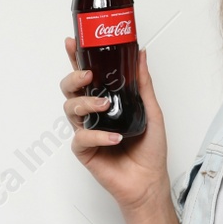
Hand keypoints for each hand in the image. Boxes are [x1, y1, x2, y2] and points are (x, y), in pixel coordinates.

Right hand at [59, 38, 168, 210]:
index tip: (72, 43)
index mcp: (105, 101)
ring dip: (86, 103)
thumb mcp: (152, 110)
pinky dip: (97, 136)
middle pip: (70, 90)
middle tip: (88, 76)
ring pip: (70, 109)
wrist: (149, 180)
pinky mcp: (84, 150)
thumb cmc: (149, 150)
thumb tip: (141, 55)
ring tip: (104, 106)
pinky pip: (81, 137)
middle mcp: (92, 114)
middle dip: (74, 78)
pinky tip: (113, 138)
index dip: (75, 58)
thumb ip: (143, 83)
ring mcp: (86, 131)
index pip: (86, 76)